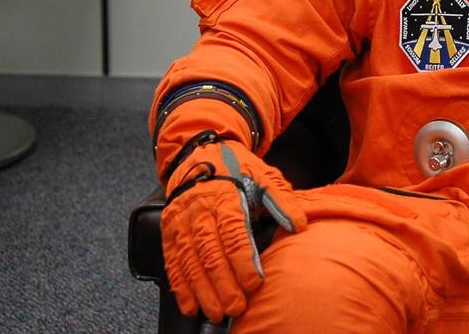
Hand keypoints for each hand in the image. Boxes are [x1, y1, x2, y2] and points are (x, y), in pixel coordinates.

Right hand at [161, 139, 306, 321]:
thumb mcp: (264, 176)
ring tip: (216, 313)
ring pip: (189, 262)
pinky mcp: (169, 232)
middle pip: (210, 253)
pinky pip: (173, 262)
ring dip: (202, 291)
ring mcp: (180, 222)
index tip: (254, 283)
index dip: (243, 261)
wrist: (199, 154)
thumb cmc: (236, 168)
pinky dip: (181, 287)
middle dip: (223, 284)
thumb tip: (299, 225)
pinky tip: (191, 306)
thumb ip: (282, 201)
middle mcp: (199, 210)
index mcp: (225, 196)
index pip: (233, 234)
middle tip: (236, 308)